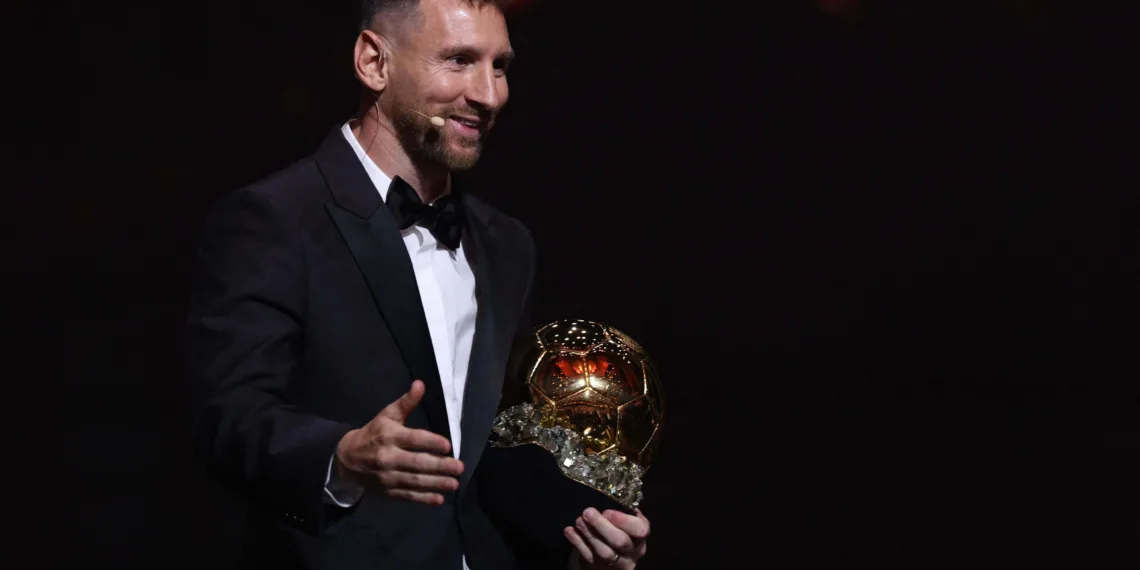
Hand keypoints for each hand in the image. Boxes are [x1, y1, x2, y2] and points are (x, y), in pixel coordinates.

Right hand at [335, 380, 463, 504]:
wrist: (346, 459)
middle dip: (440, 466)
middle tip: (459, 467)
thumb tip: (421, 384)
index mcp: (389, 436)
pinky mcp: (388, 491)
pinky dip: (423, 499)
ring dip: (436, 484)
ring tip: (455, 484)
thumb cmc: (373, 433)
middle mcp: (388, 457)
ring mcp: (388, 477)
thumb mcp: (387, 415)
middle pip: (417, 463)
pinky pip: (407, 496)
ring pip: (415, 481)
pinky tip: (439, 500)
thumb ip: (406, 402)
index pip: (413, 439)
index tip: (448, 446)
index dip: (430, 442)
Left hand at [564, 507, 649, 568]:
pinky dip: (578, 543)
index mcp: (640, 536)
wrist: (615, 560)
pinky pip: (588, 556)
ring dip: (589, 534)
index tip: (608, 511)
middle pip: (620, 541)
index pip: (640, 529)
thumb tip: (608, 491)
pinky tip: (570, 531)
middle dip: (602, 525)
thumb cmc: (620, 531)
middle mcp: (632, 551)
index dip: (624, 521)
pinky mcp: (599, 567)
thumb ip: (622, 511)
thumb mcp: (626, 522)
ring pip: (604, 551)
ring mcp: (616, 563)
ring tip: (579, 520)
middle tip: (588, 512)